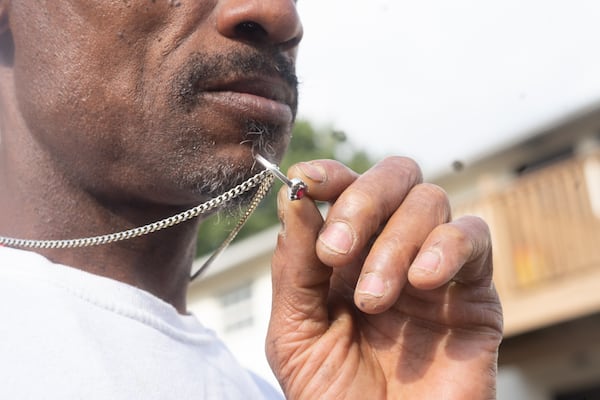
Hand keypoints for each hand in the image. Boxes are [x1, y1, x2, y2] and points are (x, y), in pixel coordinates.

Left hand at [266, 157, 502, 399]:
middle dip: (363, 202)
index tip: (308, 182)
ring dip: (395, 244)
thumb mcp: (295, 333)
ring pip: (429, 201)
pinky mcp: (474, 292)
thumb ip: (294, 266)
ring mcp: (434, 267)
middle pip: (394, 177)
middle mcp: (389, 251)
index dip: (330, 174)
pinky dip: (447, 246)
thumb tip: (294, 196)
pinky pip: (475, 237)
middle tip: (336, 253)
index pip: (345, 186)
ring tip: (374, 301)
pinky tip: (422, 282)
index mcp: (344, 256)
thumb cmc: (334, 398)